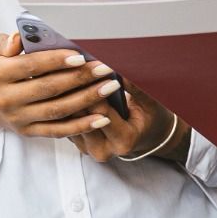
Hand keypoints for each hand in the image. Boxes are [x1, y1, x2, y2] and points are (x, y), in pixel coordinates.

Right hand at [0, 34, 138, 147]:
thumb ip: (4, 42)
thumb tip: (19, 39)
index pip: (30, 67)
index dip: (56, 61)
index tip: (81, 56)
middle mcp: (6, 99)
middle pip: (49, 89)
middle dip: (81, 78)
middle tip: (106, 68)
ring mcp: (17, 118)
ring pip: (57, 111)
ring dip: (87, 100)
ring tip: (110, 87)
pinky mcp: (27, 132)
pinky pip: (58, 131)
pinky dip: (82, 126)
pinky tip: (103, 118)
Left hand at [65, 77, 188, 165]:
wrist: (146, 137)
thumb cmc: (150, 118)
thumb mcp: (150, 103)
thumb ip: (136, 89)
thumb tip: (121, 71)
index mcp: (123, 141)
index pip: (102, 112)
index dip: (96, 89)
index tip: (91, 69)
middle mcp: (103, 150)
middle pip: (81, 117)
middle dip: (78, 91)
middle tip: (73, 67)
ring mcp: (88, 150)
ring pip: (70, 119)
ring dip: (68, 97)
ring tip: (67, 74)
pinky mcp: (78, 144)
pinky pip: (67, 122)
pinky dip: (67, 104)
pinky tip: (66, 87)